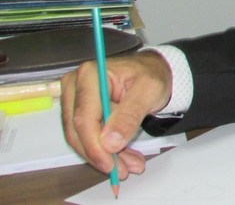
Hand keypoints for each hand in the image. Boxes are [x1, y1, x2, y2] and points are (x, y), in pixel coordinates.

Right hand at [60, 50, 172, 179]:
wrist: (152, 70)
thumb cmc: (150, 75)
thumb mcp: (149, 91)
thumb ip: (129, 115)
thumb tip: (109, 142)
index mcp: (90, 75)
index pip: (84, 118)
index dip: (95, 145)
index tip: (110, 164)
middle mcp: (75, 86)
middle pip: (77, 131)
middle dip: (100, 155)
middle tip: (122, 171)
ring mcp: (74, 99)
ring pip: (80, 138)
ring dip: (104, 156)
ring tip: (128, 166)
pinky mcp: (79, 111)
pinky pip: (87, 137)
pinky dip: (105, 151)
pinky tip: (123, 159)